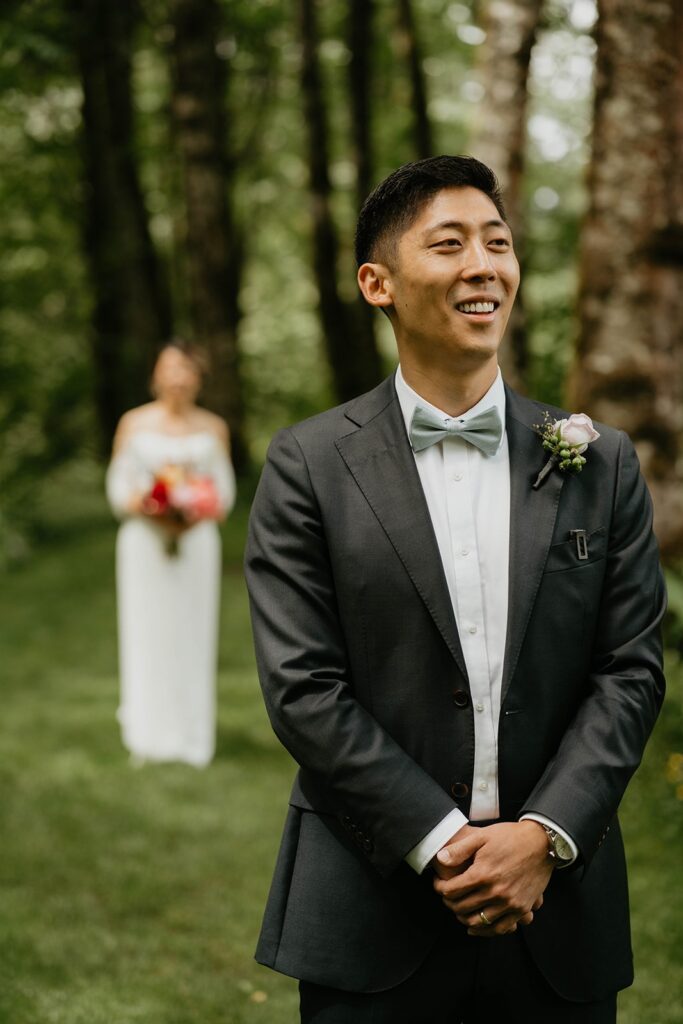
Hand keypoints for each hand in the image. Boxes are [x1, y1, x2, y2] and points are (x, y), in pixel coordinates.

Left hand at [432, 820, 551, 936]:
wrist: (542, 843)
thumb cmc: (509, 837)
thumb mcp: (482, 836)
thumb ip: (459, 850)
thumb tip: (439, 859)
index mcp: (482, 873)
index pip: (451, 891)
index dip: (439, 888)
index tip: (437, 883)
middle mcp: (495, 892)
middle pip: (462, 908)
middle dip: (449, 903)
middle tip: (446, 896)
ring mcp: (510, 903)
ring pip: (478, 922)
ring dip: (464, 918)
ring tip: (458, 910)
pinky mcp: (521, 909)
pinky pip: (501, 928)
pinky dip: (486, 930)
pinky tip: (476, 927)